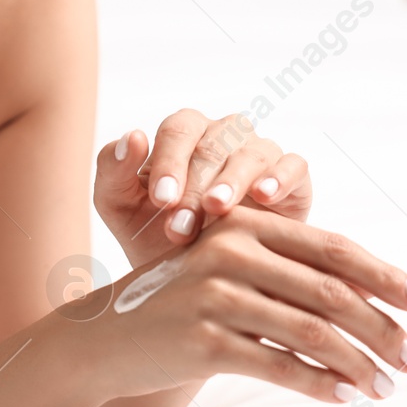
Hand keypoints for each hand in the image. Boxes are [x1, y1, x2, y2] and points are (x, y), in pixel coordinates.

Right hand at [87, 206, 406, 403]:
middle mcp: (229, 253)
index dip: (384, 275)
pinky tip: (343, 396)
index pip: (332, 248)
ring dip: (359, 364)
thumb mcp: (226, 270)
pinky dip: (318, 383)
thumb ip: (285, 271)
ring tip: (386, 386)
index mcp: (243, 224)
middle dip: (383, 329)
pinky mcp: (202, 342)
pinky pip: (278, 366)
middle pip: (331, 292)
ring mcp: (213, 297)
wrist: (103, 338)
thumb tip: (374, 301)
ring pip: (311, 333)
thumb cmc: (179, 304)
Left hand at [94, 110, 310, 269]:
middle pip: (213, 144)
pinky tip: (265, 198)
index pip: (177, 130)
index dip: (170, 162)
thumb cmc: (153, 233)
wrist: (199, 276)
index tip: (162, 200)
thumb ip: (112, 171)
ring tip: (217, 209)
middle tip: (181, 226)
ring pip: (252, 151)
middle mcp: (223, 134)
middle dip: (194, 186)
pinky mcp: (294, 178)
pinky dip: (281, 178)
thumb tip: (132, 137)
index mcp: (182, 134)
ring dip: (233, 181)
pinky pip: (294, 165)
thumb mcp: (119, 206)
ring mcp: (260, 152)